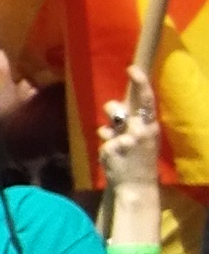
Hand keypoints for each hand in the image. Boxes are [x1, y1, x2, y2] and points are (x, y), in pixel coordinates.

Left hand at [101, 67, 161, 191]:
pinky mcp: (112, 148)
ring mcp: (127, 140)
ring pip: (107, 125)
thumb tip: (115, 107)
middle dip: (112, 109)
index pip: (146, 100)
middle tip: (113, 115)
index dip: (140, 82)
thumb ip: (128, 123)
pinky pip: (103, 141)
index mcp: (150, 126)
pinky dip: (105, 148)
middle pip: (121, 109)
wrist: (137, 185)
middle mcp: (141, 131)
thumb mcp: (139, 138)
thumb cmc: (138, 159)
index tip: (132, 68)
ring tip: (117, 144)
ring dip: (108, 131)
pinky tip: (114, 158)